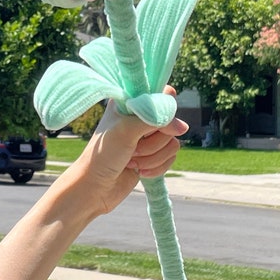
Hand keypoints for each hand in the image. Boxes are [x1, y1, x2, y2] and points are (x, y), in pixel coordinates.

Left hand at [67, 86, 187, 216]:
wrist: (95, 188)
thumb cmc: (103, 154)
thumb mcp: (127, 130)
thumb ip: (156, 121)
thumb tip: (184, 128)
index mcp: (130, 101)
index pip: (161, 92)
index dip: (164, 108)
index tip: (153, 123)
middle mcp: (140, 116)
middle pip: (170, 121)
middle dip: (152, 141)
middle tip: (132, 147)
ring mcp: (147, 136)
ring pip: (172, 142)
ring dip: (153, 156)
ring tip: (132, 160)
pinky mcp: (153, 154)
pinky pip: (171, 157)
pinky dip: (157, 167)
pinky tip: (139, 171)